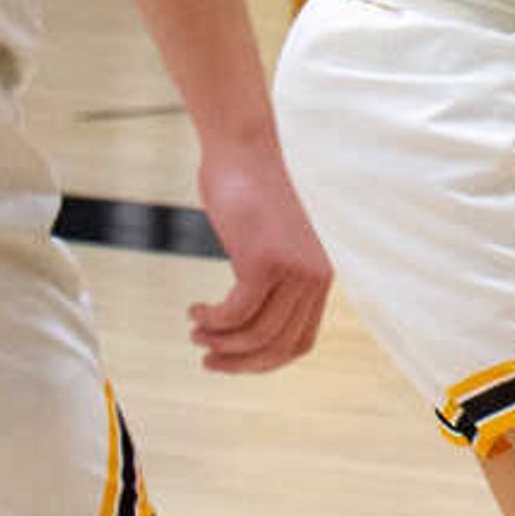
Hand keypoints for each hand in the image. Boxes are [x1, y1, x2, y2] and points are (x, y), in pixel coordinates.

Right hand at [190, 134, 331, 373]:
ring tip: (197, 334)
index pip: (300, 342)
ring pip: (257, 335)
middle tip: (208, 362)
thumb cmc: (249, 196)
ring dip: (221, 344)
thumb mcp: (268, 245)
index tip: (234, 362)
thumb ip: (268, 281)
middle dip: (240, 363)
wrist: (244, 152)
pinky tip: (195, 311)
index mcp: (319, 278)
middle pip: (278, 345)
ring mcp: (293, 270)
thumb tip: (249, 321)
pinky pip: (236, 313)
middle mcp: (314, 277)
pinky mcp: (265, 261)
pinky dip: (212, 321)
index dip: (265, 362)